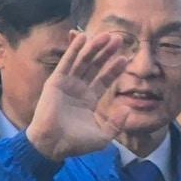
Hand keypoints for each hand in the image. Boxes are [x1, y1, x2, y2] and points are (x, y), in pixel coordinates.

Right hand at [25, 33, 129, 161]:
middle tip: (119, 39)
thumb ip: (116, 123)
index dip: (114, 68)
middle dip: (106, 53)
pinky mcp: (56, 82)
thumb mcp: (103, 136)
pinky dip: (75, 50)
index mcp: (89, 99)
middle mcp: (79, 89)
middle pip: (95, 66)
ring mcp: (67, 84)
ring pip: (83, 61)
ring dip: (94, 47)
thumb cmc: (76, 143)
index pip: (105, 79)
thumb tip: (127, 109)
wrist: (53, 145)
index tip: (126, 57)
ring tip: (106, 35)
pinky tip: (83, 38)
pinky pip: (67, 62)